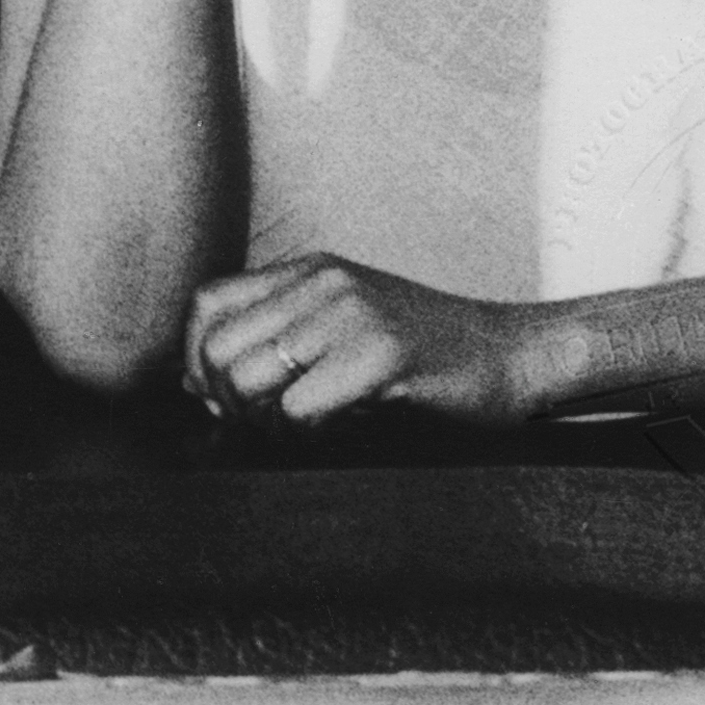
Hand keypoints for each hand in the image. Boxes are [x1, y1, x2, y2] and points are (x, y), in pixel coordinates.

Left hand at [181, 255, 548, 425]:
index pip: (205, 304)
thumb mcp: (340, 333)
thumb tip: (193, 388)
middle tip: (266, 424)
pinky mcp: (382, 354)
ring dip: (264, 422)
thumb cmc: (424, 358)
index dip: (197, 361)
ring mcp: (353, 313)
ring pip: (249, 379)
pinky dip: (308, 432)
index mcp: (308, 272)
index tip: (225, 399)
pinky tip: (340, 426)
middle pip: (217, 348)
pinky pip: (299, 407)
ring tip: (304, 427)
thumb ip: (274, 345)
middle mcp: (323, 282)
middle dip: (228, 403)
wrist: (511, 354)